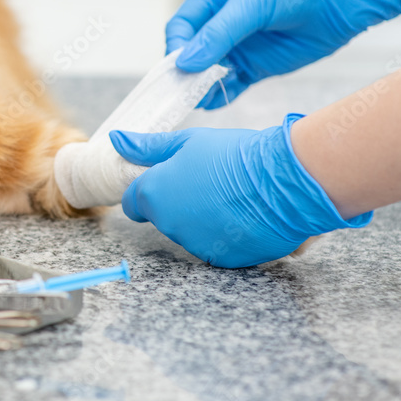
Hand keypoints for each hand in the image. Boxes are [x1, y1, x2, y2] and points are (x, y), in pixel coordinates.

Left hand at [110, 115, 371, 267]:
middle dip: (178, 202)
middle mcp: (170, 226)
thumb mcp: (187, 142)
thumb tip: (117, 141)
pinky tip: (244, 214)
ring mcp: (197, 246)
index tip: (167, 180)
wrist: (284, 182)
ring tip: (230, 195)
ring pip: (191, 232)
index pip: (133, 202)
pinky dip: (226, 234)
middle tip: (207, 180)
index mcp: (154, 196)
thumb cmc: (234, 156)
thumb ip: (148, 147)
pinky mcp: (225, 260)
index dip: (147, 190)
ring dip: (202, 218)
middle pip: (164, 216)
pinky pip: (217, 246)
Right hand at [167, 0, 400, 108]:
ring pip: (208, 72)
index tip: (178, 67)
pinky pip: (232, 85)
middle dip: (184, 72)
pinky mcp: (259, 66)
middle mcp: (221, 24)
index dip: (176, 47)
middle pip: (190, 53)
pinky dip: (222, 95)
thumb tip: (184, 63)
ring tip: (199, 100)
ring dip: (201, 87)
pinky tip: (215, 102)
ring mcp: (240, 46)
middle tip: (182, 91)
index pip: (181, 27)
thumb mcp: (253, 3)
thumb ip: (219, 34)